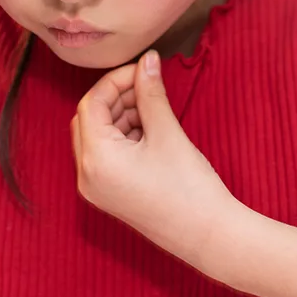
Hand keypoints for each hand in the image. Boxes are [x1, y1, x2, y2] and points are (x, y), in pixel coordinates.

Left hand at [71, 50, 238, 267]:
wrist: (209, 236)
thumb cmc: (189, 188)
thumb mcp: (167, 133)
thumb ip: (151, 93)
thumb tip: (148, 60)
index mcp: (96, 160)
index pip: (91, 104)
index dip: (115, 80)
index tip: (143, 69)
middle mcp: (87, 176)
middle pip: (88, 119)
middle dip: (116, 97)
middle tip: (146, 86)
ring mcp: (96, 188)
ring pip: (96, 136)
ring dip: (120, 115)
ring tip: (153, 108)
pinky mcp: (109, 194)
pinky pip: (105, 155)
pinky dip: (123, 136)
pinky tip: (150, 129)